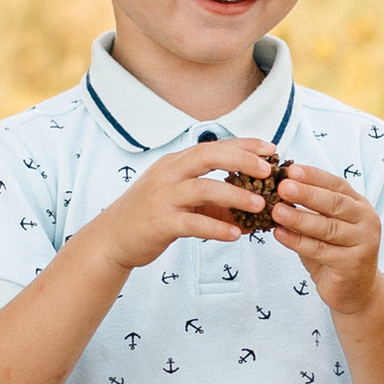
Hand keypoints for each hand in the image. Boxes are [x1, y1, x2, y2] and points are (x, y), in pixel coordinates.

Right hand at [89, 138, 284, 276]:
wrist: (112, 238)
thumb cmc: (150, 216)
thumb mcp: (180, 199)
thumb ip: (212, 199)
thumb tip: (252, 204)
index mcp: (175, 163)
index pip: (213, 145)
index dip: (243, 144)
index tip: (270, 147)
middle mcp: (168, 174)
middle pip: (208, 156)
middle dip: (241, 159)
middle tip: (267, 170)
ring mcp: (163, 197)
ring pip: (203, 189)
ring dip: (235, 196)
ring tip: (260, 205)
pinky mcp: (160, 223)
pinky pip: (193, 224)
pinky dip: (217, 228)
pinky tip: (236, 234)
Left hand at [267, 161, 383, 315]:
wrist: (355, 291)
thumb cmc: (335, 254)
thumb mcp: (325, 227)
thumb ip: (310, 210)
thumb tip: (279, 190)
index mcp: (359, 205)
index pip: (336, 185)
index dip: (314, 176)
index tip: (291, 170)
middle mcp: (366, 220)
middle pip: (334, 203)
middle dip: (306, 193)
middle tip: (282, 186)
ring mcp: (363, 242)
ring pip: (326, 227)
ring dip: (299, 218)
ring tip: (276, 211)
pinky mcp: (353, 263)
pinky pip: (320, 250)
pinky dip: (297, 242)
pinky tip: (279, 234)